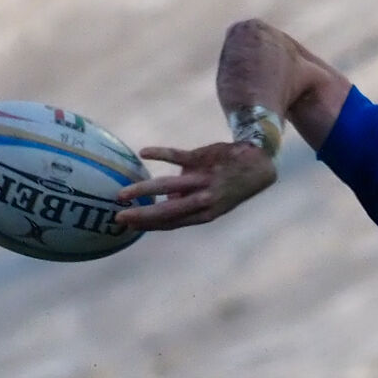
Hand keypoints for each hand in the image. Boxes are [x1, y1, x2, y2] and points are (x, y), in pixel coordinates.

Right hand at [113, 140, 276, 229]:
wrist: (258, 161)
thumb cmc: (229, 183)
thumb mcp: (212, 201)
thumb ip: (187, 202)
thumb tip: (165, 202)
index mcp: (205, 213)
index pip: (171, 223)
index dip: (149, 225)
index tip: (127, 225)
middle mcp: (204, 200)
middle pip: (168, 211)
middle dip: (142, 215)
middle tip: (119, 217)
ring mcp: (203, 179)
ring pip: (170, 186)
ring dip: (145, 190)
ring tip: (123, 194)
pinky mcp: (203, 158)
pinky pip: (178, 156)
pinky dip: (160, 154)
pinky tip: (144, 153)